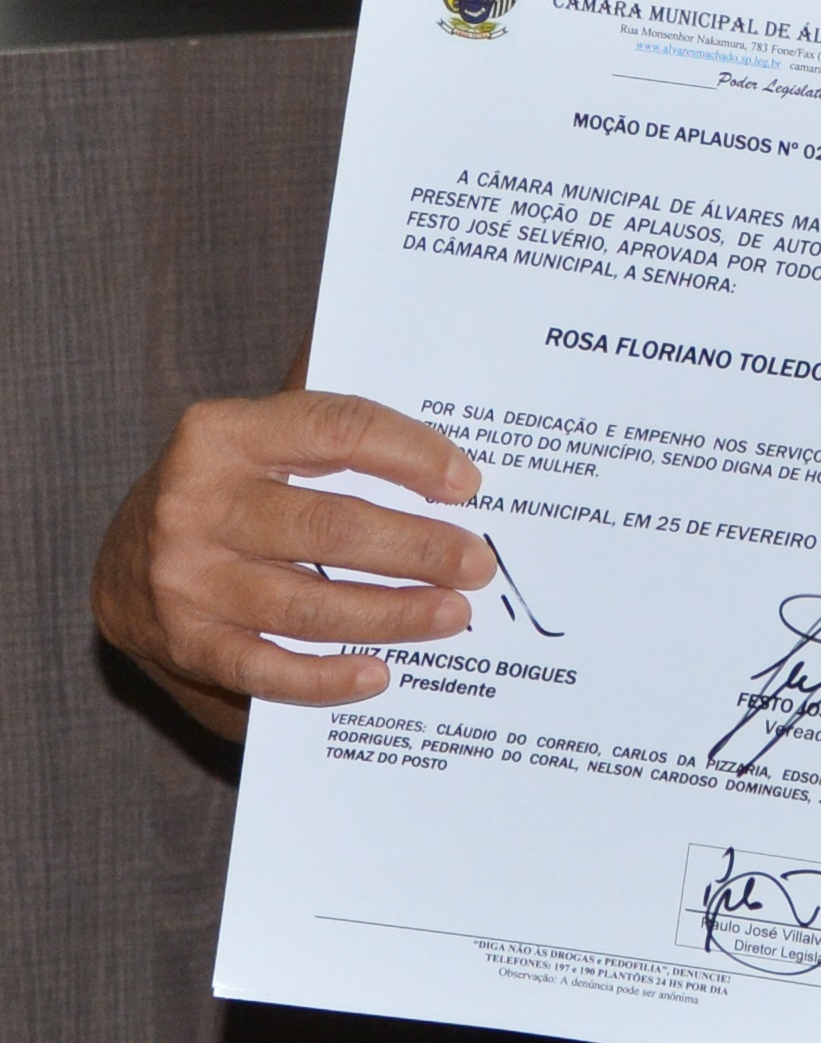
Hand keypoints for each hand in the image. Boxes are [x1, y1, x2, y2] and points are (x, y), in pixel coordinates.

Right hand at [93, 390, 497, 732]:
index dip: (411, 454)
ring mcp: (186, 580)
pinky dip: (324, 677)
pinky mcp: (184, 645)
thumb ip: (331, 413)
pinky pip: (265, 668)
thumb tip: (423, 365)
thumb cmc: (226, 488)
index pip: (337, 430)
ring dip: (391, 613)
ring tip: (453, 614)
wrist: (121, 564)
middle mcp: (197, 504)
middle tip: (478, 564)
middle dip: (417, 548)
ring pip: (308, 603)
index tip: (467, 483)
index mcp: (226, 433)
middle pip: (331, 527)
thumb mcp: (261, 433)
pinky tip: (377, 674)